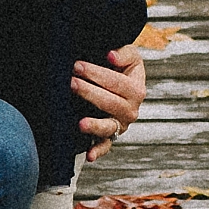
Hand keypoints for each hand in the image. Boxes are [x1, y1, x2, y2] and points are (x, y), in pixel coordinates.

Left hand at [73, 44, 146, 158]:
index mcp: (137, 89)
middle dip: (89, 92)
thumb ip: (124, 53)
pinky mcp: (110, 137)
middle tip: (71, 83)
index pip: (117, 82)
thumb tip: (111, 56)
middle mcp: (131, 110)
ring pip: (109, 127)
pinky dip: (98, 151)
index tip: (77, 66)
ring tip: (80, 123)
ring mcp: (120, 125)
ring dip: (95, 125)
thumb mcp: (130, 56)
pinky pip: (105, 146)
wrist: (119, 84)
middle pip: (111, 103)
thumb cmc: (122, 68)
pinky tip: (89, 155)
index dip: (97, 74)